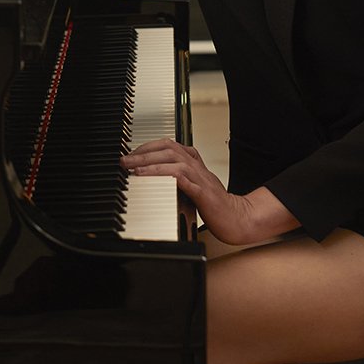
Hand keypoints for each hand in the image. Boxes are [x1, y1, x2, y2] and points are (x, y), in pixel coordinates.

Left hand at [120, 139, 298, 244]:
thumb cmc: (215, 204)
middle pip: (168, 149)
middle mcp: (197, 167)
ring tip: (134, 169)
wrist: (239, 218)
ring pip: (175, 162)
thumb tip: (150, 173)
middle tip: (125, 160)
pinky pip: (184, 181)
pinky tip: (153, 180)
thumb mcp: (193, 185)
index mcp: (194, 163)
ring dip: (151, 164)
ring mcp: (201, 179)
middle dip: (143, 153)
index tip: (130, 154)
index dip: (147, 147)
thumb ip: (177, 176)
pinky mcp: (204, 194)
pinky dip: (167, 177)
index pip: (168, 144)